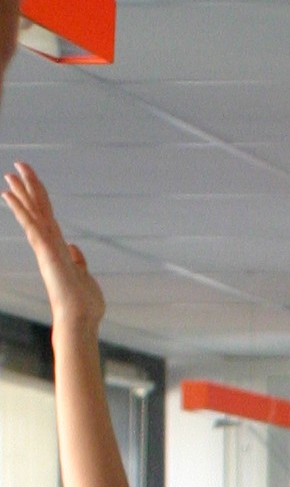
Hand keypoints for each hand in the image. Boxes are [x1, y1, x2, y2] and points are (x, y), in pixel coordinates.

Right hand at [3, 160, 106, 336]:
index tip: (29, 181)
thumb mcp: (84, 275)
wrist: (81, 320)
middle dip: (27, 188)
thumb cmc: (84, 304)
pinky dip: (19, 209)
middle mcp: (49, 245)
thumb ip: (78, 260)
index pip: (46, 217)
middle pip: (37, 210)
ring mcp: (46, 248)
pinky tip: (8, 195)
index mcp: (58, 248)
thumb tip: (74, 249)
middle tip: (14, 167)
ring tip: (9, 174)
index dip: (38, 198)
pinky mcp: (45, 251)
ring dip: (21, 193)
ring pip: (32, 213)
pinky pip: (30, 224)